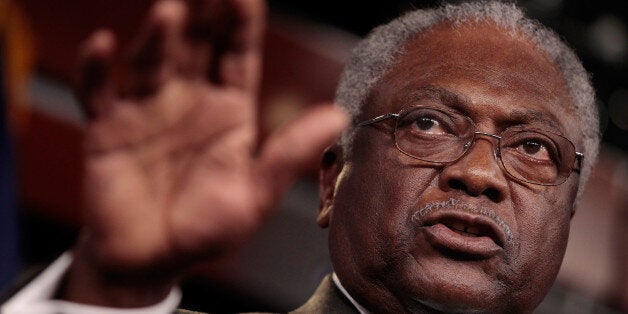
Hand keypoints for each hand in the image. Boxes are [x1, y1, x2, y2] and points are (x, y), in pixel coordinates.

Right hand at [61, 0, 346, 306]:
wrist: (151, 261)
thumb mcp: (255, 194)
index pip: (238, 56)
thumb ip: (289, 154)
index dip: (243, 25)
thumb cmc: (206, 229)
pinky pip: (99, 92)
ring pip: (151, 61)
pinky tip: (103, 47)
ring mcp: (147, 109)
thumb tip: (338, 116)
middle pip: (196, 45)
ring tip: (170, 11)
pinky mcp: (108, 127)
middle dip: (203, 13)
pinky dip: (96, 70)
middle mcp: (189, 100)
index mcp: (229, 110)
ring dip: (158, 37)